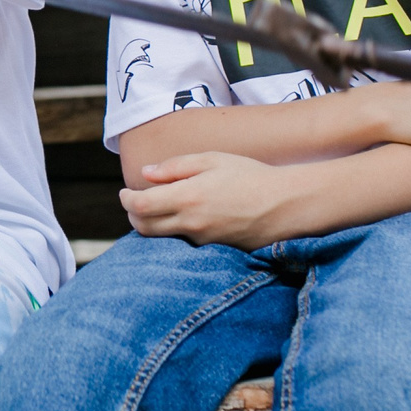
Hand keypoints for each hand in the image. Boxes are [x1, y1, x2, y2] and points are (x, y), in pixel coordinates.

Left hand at [123, 150, 297, 249]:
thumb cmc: (250, 175)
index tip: (125, 192)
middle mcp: (190, 224)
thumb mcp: (212, 160)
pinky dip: (174, 233)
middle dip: (133, 216)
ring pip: (162, 239)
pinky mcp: (214, 250)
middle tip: (135, 203)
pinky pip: (184, 244)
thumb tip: (146, 174)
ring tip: (157, 209)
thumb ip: (175, 167)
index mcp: (187, 198)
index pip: (139, 206)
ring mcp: (202, 241)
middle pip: (144, 228)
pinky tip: (182, 219)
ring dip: (152, 226)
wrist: (285, 205)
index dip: (126, 200)